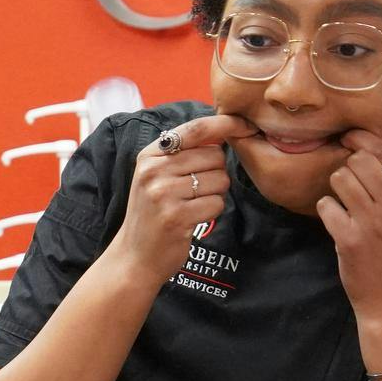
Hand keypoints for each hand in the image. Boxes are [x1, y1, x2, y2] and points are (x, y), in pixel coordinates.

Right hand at [109, 114, 253, 285]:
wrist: (134, 256)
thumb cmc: (152, 213)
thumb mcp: (156, 176)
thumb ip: (183, 152)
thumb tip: (225, 129)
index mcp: (150, 156)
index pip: (196, 128)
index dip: (226, 124)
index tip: (247, 125)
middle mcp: (154, 171)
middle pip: (214, 156)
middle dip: (216, 172)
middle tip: (195, 190)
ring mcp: (163, 194)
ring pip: (219, 180)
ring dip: (214, 194)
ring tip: (191, 205)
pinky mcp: (176, 216)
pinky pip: (217, 204)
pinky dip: (211, 212)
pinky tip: (192, 218)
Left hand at [315, 128, 381, 331]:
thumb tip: (378, 145)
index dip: (365, 140)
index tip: (350, 137)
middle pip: (360, 160)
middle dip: (349, 168)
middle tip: (351, 187)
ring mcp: (374, 223)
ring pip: (340, 178)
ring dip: (336, 189)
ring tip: (345, 206)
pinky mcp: (350, 239)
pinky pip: (326, 205)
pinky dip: (327, 211)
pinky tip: (338, 224)